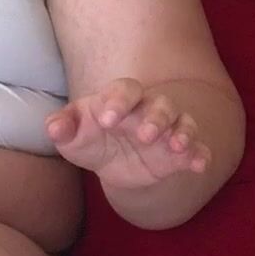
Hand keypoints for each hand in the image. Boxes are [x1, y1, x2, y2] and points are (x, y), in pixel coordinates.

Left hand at [47, 78, 211, 191]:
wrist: (114, 161)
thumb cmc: (90, 138)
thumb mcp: (72, 136)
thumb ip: (62, 128)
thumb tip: (52, 128)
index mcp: (120, 99)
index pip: (124, 90)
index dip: (118, 101)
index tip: (106, 120)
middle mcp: (148, 110)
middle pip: (160, 104)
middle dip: (155, 117)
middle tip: (144, 134)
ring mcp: (168, 129)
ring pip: (183, 122)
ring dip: (183, 132)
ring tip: (177, 146)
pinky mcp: (181, 153)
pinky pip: (198, 148)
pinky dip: (202, 154)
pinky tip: (200, 165)